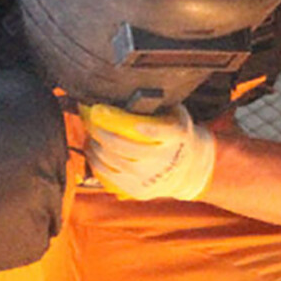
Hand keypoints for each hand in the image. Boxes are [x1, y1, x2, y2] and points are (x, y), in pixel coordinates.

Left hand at [81, 103, 215, 200]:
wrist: (190, 168)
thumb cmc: (175, 133)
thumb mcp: (175, 113)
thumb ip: (155, 104)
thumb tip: (120, 89)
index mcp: (177, 135)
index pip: (154, 130)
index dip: (129, 123)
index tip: (104, 111)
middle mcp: (165, 159)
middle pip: (123, 145)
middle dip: (100, 130)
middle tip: (90, 117)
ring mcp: (152, 178)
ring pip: (112, 160)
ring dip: (96, 144)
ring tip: (91, 132)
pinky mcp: (140, 191)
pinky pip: (108, 176)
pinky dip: (96, 161)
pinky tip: (93, 150)